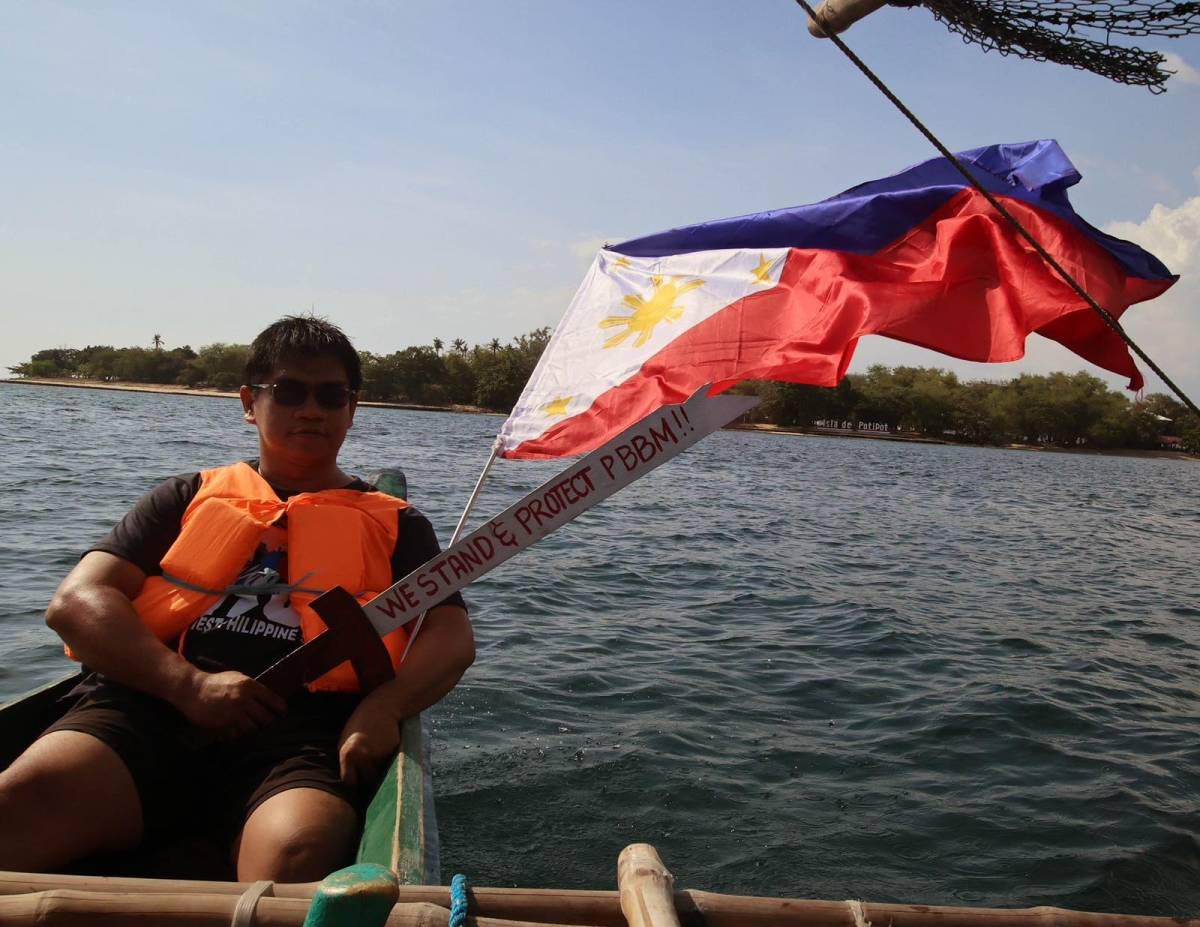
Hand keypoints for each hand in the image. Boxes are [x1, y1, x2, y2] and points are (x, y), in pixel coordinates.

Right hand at [173, 670, 287, 738]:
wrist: (193, 689)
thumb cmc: (217, 682)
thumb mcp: (238, 678)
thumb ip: (253, 688)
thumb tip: (270, 699)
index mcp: (250, 686)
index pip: (274, 701)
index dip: (280, 709)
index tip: (282, 713)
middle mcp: (244, 700)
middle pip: (266, 719)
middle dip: (266, 722)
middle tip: (264, 722)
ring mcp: (233, 714)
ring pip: (252, 729)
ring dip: (252, 729)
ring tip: (249, 726)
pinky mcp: (222, 725)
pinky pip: (236, 735)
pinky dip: (237, 734)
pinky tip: (235, 729)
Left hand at [337, 701, 401, 787]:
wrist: (382, 707)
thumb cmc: (359, 724)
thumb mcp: (345, 741)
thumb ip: (345, 761)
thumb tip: (346, 782)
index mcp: (347, 755)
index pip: (349, 782)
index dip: (352, 786)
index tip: (354, 788)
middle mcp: (364, 757)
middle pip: (366, 782)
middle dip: (366, 780)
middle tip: (366, 776)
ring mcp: (380, 756)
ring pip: (379, 776)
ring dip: (378, 773)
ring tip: (375, 761)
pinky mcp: (393, 753)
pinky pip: (389, 766)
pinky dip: (387, 763)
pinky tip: (384, 751)